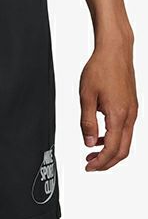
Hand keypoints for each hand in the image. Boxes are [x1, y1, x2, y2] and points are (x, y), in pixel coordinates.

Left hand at [79, 43, 137, 171]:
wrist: (115, 51)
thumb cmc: (100, 69)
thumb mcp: (86, 96)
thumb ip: (87, 122)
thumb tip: (89, 143)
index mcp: (119, 115)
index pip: (113, 149)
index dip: (100, 163)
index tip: (88, 167)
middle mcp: (130, 116)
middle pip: (123, 150)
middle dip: (107, 162)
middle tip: (90, 165)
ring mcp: (133, 111)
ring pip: (125, 141)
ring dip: (110, 150)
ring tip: (91, 152)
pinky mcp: (131, 106)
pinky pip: (125, 130)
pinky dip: (113, 138)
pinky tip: (99, 136)